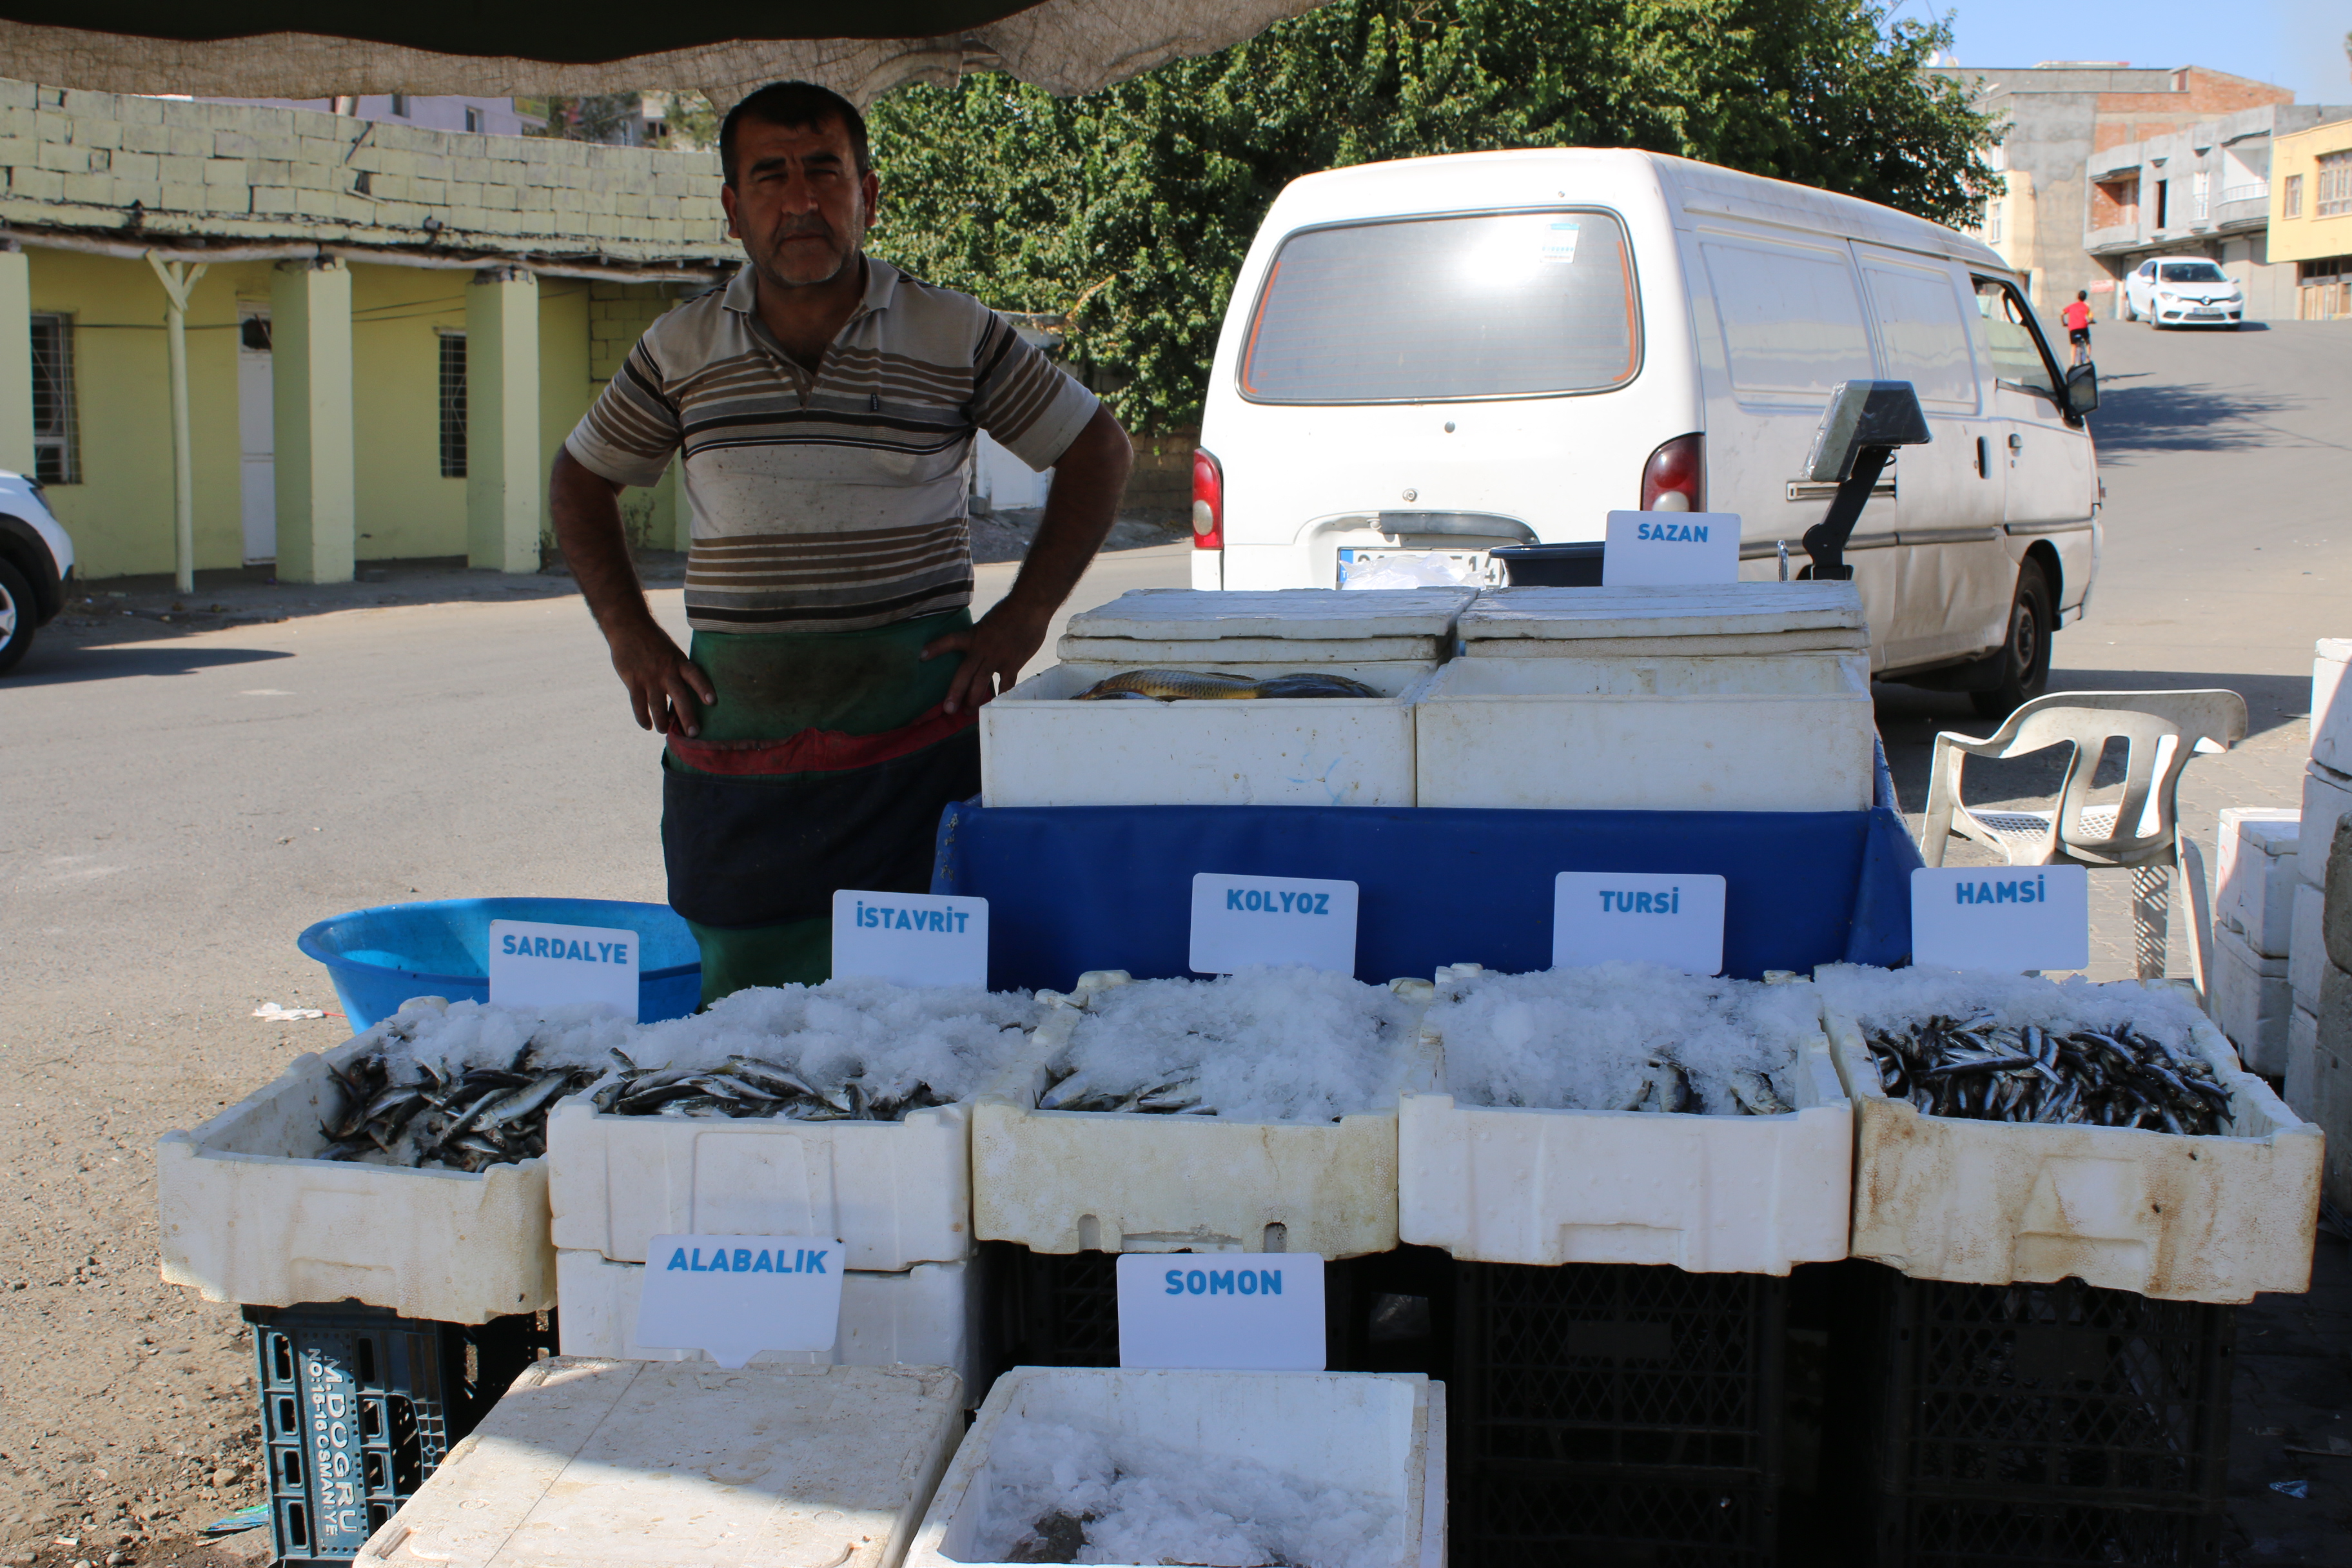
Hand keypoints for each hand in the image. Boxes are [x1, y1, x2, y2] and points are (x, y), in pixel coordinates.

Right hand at [606, 617, 716, 735]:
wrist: (628, 626)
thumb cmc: (655, 642)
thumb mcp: (672, 652)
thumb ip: (679, 671)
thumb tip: (686, 695)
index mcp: (679, 662)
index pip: (695, 676)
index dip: (704, 688)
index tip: (712, 701)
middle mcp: (666, 671)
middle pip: (680, 698)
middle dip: (687, 718)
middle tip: (693, 734)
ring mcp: (649, 678)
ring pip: (658, 708)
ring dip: (662, 723)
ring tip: (665, 731)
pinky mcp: (633, 681)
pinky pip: (639, 706)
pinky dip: (643, 719)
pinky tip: (647, 726)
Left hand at [922, 600, 1051, 713]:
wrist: (1030, 608)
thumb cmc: (1010, 611)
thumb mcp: (988, 621)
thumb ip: (981, 636)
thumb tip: (977, 647)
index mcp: (974, 636)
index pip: (950, 641)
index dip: (936, 648)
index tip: (922, 656)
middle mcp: (982, 649)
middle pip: (964, 674)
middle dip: (955, 693)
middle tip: (948, 709)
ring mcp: (997, 658)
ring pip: (981, 683)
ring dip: (974, 700)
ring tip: (969, 712)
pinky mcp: (1012, 664)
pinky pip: (1006, 686)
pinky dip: (1001, 697)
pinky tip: (997, 706)